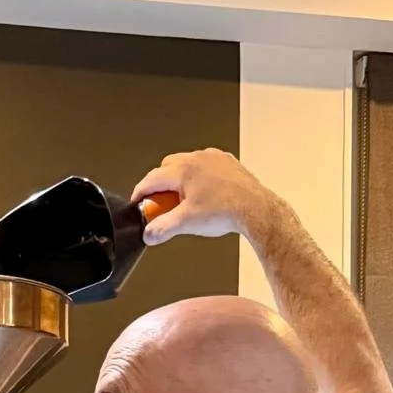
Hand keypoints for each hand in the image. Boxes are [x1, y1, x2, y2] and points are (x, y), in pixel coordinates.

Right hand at [130, 149, 274, 245]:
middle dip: (160, 185)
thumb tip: (150, 234)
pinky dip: (199, 179)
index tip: (137, 203)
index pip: (151, 179)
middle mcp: (198, 159)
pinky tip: (203, 196)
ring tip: (183, 202)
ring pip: (187, 165)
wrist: (255, 209)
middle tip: (160, 204)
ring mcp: (214, 159)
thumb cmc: (226, 211)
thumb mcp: (186, 224)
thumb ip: (162, 229)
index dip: (140, 193)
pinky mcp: (227, 163)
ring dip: (180, 181)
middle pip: (167, 168)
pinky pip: (206, 167)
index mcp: (184, 169)